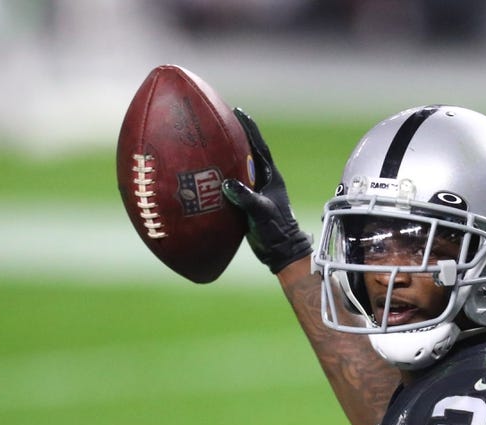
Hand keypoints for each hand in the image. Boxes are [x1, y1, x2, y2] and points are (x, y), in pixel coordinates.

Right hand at [222, 108, 311, 273]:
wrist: (280, 252)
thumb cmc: (276, 231)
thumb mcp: (261, 212)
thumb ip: (246, 197)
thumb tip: (228, 184)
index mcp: (271, 177)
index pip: (259, 147)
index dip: (249, 128)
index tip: (238, 111)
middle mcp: (263, 180)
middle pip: (247, 152)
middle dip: (235, 136)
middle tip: (219, 120)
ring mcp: (255, 191)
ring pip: (238, 167)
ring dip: (226, 155)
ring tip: (209, 142)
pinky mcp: (246, 202)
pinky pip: (231, 184)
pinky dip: (220, 176)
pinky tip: (206, 173)